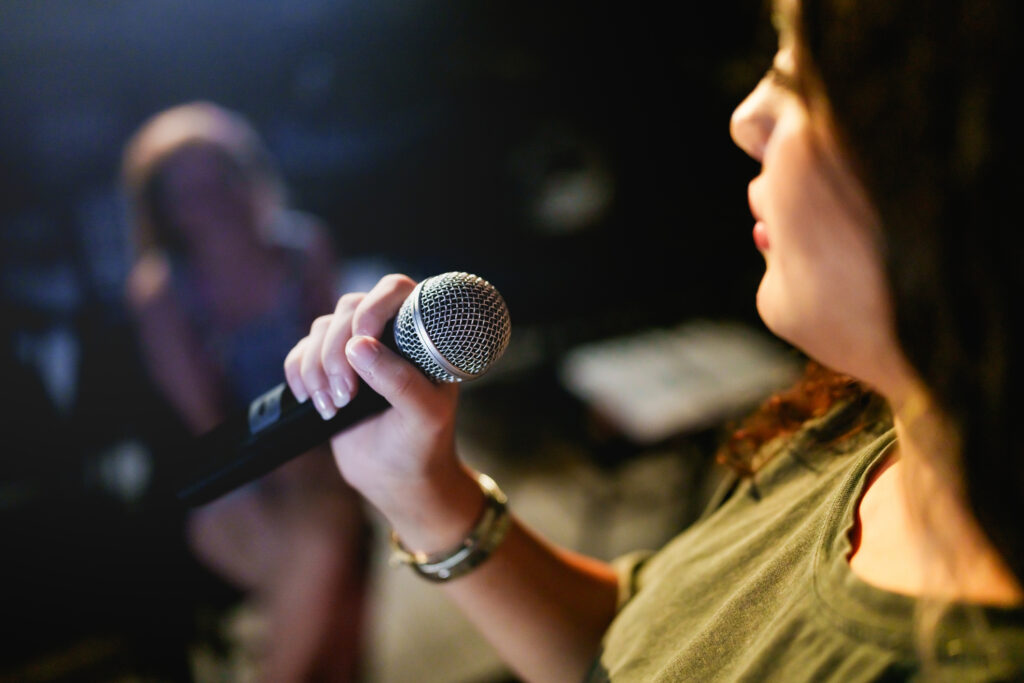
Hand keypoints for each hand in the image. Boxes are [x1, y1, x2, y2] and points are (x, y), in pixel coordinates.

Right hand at [282, 274, 467, 530]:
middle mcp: (388, 332)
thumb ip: (400, 381)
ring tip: (333, 407)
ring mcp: (356, 349)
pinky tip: (313, 401)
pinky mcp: (328, 368)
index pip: (396, 290)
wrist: (398, 479)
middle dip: (338, 351)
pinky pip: (300, 352)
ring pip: (321, 330)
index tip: (363, 338)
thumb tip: (359, 346)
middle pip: (348, 308)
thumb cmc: (423, 444)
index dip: (374, 306)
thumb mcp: (424, 416)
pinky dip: (299, 373)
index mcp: (420, 335)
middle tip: (346, 395)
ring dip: (318, 367)